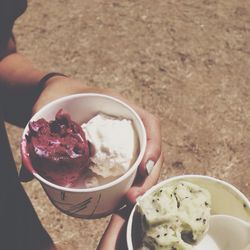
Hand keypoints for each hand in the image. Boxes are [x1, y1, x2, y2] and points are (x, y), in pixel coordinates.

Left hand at [19, 77, 162, 249]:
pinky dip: (132, 181)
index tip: (144, 167)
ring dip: (143, 183)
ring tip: (129, 202)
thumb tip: (27, 175)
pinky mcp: (116, 150)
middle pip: (150, 149)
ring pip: (144, 161)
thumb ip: (40, 128)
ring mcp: (124, 138)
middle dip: (148, 175)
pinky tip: (122, 196)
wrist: (58, 96)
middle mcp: (128, 124)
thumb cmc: (58, 96)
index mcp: (120, 106)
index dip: (153, 145)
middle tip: (133, 198)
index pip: (149, 123)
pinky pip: (131, 165)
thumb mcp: (49, 105)